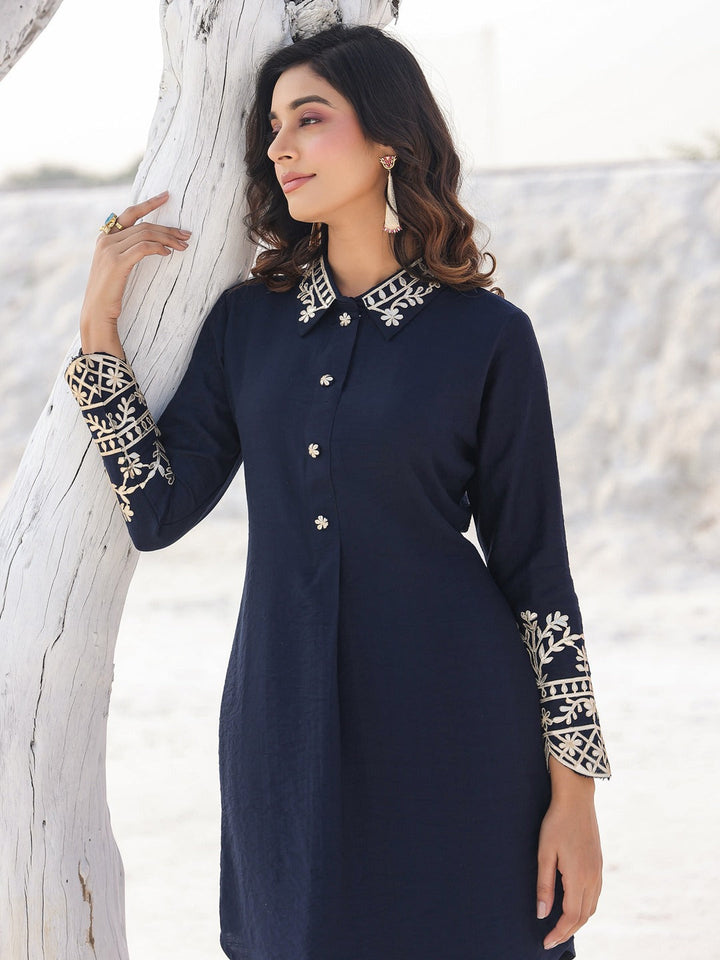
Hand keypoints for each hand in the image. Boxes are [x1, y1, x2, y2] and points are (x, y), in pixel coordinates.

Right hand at [79, 191, 191, 355]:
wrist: (97, 312)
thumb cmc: (110, 293)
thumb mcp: (116, 267)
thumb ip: (126, 251)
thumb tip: (151, 243)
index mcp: (105, 238)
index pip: (129, 213)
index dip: (149, 203)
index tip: (167, 196)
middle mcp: (105, 240)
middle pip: (143, 225)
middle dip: (168, 228)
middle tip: (186, 234)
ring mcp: (109, 250)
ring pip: (145, 234)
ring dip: (168, 239)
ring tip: (183, 245)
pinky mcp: (117, 262)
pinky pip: (143, 248)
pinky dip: (158, 248)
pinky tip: (168, 253)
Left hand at [537, 756, 601, 950]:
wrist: (577, 799)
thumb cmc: (556, 823)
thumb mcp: (544, 853)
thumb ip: (544, 885)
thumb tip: (542, 913)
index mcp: (579, 877)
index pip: (571, 916)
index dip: (559, 933)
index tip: (545, 943)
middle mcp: (593, 878)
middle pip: (584, 916)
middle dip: (567, 931)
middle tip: (550, 940)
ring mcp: (599, 871)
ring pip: (592, 907)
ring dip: (578, 921)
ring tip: (561, 927)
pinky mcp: (599, 864)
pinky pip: (595, 895)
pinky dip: (585, 907)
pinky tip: (574, 906)